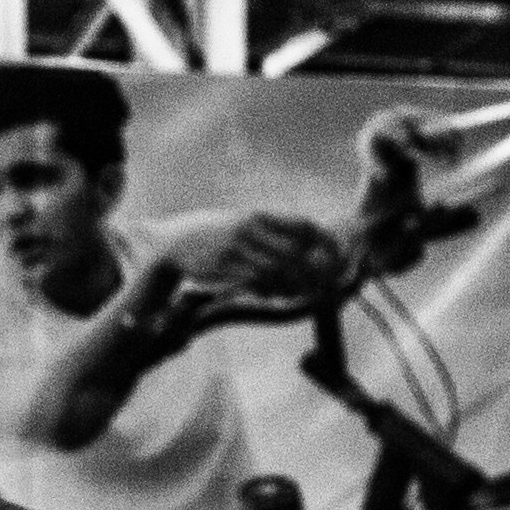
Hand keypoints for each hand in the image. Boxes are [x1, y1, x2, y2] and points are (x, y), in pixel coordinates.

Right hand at [157, 209, 355, 325]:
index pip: (302, 225)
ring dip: (291, 285)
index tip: (335, 256)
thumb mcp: (242, 224)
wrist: (174, 244)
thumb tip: (303, 245)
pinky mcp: (223, 266)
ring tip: (297, 294)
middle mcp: (250, 228)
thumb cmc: (214, 235)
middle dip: (311, 271)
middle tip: (321, 285)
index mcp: (259, 215)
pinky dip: (268, 290)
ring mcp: (235, 248)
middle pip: (293, 251)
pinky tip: (272, 294)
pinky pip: (254, 281)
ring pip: (275, 270)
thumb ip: (270, 232)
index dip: (324, 242)